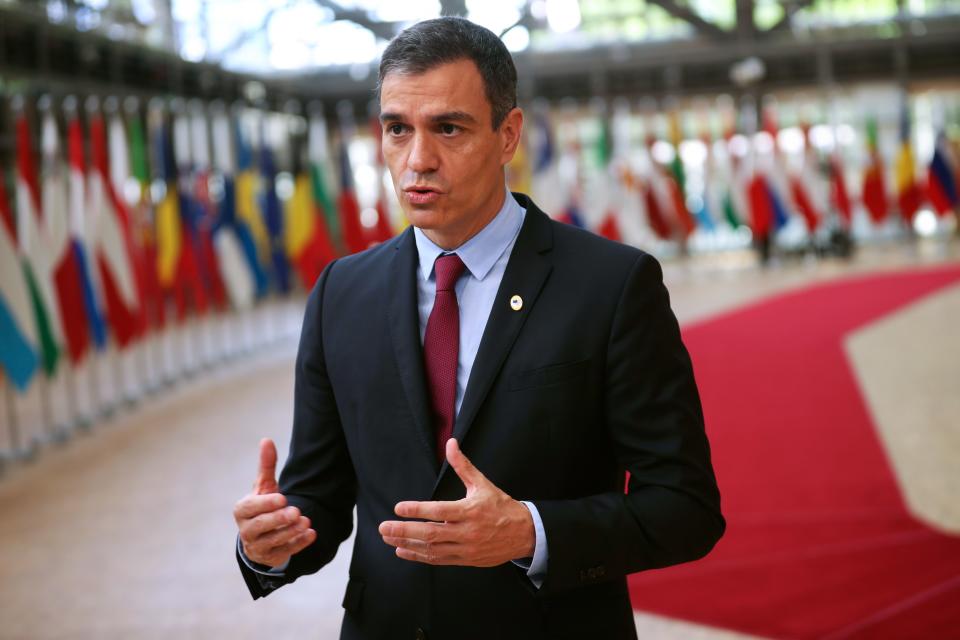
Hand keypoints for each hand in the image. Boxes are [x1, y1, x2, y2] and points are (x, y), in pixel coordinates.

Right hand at [234, 438, 315, 567]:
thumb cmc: (262, 505)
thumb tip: (266, 440)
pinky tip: (311, 534)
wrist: (261, 534)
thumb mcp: (263, 486)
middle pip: (260, 526)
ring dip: (291, 531)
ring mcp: (258, 546)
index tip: (282, 498)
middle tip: (296, 511)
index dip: (266, 504)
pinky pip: (285, 552)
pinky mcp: (271, 556)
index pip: (251, 508)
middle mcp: (246, 530)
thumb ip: (266, 466)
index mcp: (242, 511)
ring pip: (273, 541)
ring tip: (306, 520)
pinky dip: (299, 544)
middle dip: (279, 519)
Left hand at [378, 438, 534, 566]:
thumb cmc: (500, 506)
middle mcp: (467, 531)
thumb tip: (450, 443)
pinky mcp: (466, 559)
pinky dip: (419, 556)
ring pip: (432, 549)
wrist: (523, 534)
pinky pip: (438, 560)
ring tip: (388, 538)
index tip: (399, 508)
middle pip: (431, 533)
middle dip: (404, 530)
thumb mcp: (482, 484)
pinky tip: (403, 550)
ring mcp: (466, 548)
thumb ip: (463, 465)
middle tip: (383, 527)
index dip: (417, 510)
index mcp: (470, 510)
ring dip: (407, 544)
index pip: (439, 511)